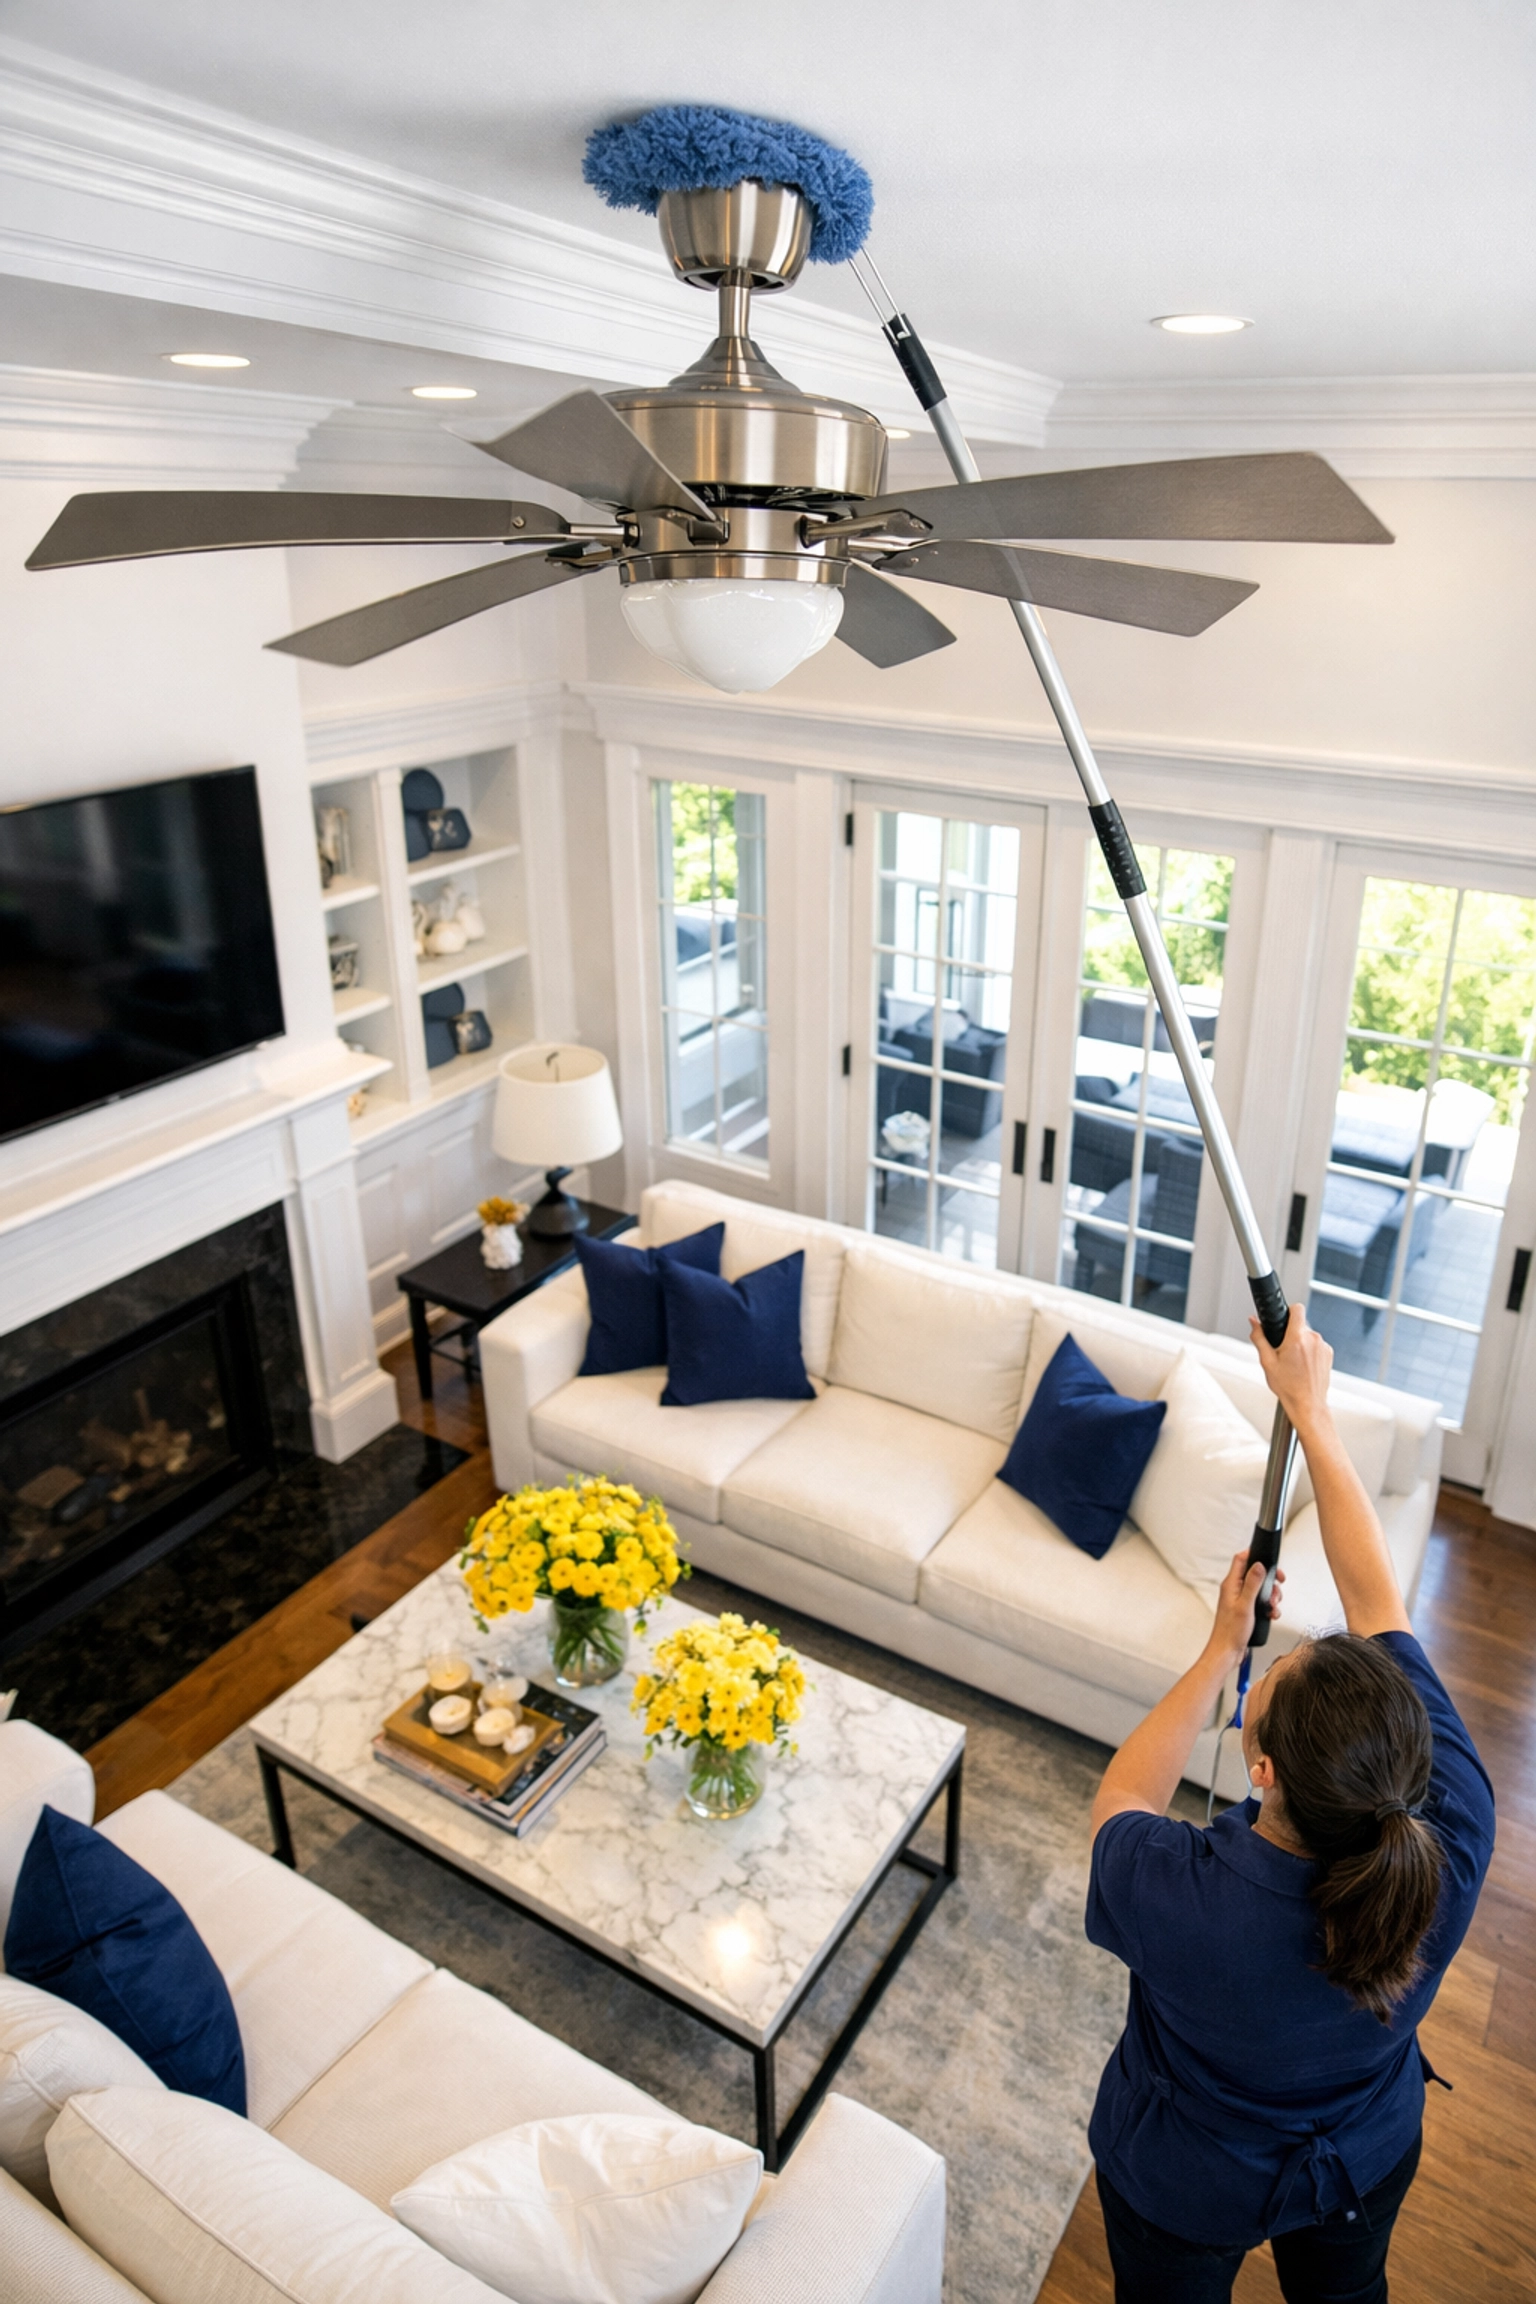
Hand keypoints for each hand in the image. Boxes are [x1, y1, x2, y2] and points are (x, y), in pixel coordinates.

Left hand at [1209, 1551, 1283, 1662]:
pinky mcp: (1246, 1610)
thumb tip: (1258, 1565)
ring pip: (1261, 1589)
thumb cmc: (1231, 1631)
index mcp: (1231, 1584)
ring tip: (1273, 1606)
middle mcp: (1235, 1589)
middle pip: (1256, 1573)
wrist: (1228, 1652)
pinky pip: (1261, 1602)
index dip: (1255, 1554)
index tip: (1269, 1558)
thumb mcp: (1245, 1605)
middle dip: (1270, 1580)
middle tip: (1279, 1584)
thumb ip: (1252, 1584)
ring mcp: (1241, 1600)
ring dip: (1271, 1596)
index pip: (1241, 1559)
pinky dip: (1269, 1607)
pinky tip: (1271, 1614)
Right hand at [1249, 1305, 1334, 1436]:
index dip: (1288, 1311)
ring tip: (1294, 1363)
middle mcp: (1313, 1339)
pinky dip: (1309, 1351)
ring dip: (1301, 1343)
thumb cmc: (1289, 1387)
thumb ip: (1259, 1337)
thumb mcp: (1267, 1362)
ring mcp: (1323, 1347)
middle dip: (1291, 1333)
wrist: (1307, 1404)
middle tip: (1283, 1351)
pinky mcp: (1329, 1354)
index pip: (1297, 1309)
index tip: (1283, 1318)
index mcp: (1297, 1339)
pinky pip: (1316, 1345)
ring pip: (1308, 1335)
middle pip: (1300, 1324)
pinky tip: (1303, 1366)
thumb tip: (1254, 1322)